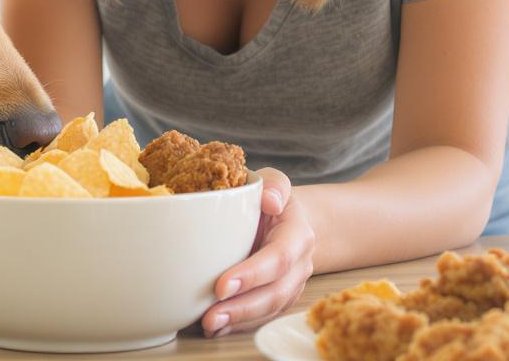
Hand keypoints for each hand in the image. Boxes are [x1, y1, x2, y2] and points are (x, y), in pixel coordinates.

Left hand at [200, 168, 314, 337]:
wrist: (288, 218)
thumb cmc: (271, 198)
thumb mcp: (274, 181)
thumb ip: (274, 184)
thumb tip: (269, 199)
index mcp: (298, 234)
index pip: (278, 257)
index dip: (252, 274)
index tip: (221, 285)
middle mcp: (300, 264)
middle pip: (276, 292)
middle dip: (243, 307)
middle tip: (210, 315)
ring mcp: (292, 284)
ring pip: (270, 309)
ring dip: (239, 320)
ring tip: (208, 324)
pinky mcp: (278, 297)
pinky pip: (262, 315)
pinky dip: (240, 324)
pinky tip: (215, 327)